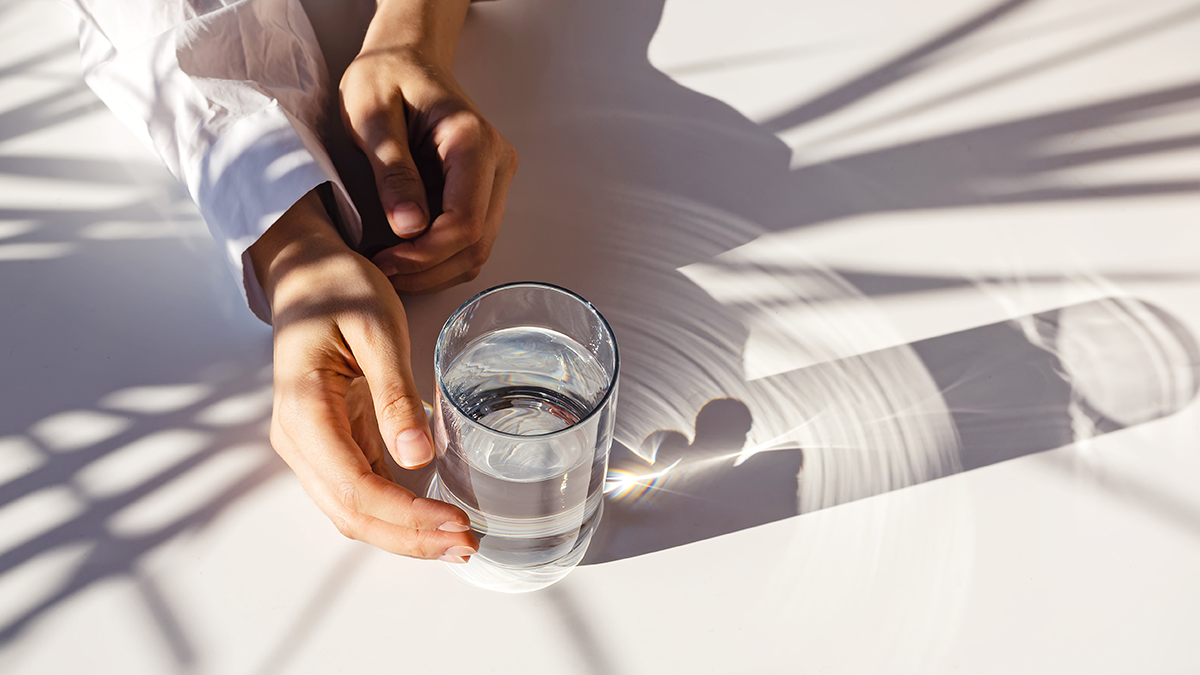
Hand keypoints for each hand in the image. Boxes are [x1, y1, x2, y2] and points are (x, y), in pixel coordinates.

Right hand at [248, 190, 477, 561]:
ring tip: (456, 540)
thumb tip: (416, 456)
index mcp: (304, 408)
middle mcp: (297, 438)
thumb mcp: (376, 329)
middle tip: (467, 544)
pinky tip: (433, 517)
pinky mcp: (329, 443)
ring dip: (402, 534)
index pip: (354, 486)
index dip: (406, 515)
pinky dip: (395, 513)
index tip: (455, 523)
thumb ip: (394, 393)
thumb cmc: (338, 289)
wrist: (306, 273)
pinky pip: (358, 492)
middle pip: (350, 513)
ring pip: (351, 512)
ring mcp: (310, 445)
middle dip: (409, 538)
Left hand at [340, 0, 516, 293]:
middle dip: (429, 270)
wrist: (404, 58)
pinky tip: (405, 253)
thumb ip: (392, 170)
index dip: (426, 255)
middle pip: (477, 243)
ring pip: (477, 249)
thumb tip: (410, 227)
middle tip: (382, 271)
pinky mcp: (484, 189)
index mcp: (472, 140)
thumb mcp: (371, 115)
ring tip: (390, 266)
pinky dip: (440, 258)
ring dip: (435, 270)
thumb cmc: (385, 76)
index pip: (465, 220)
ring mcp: (495, 177)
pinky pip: (470, 239)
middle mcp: (496, 161)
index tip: (384, 262)